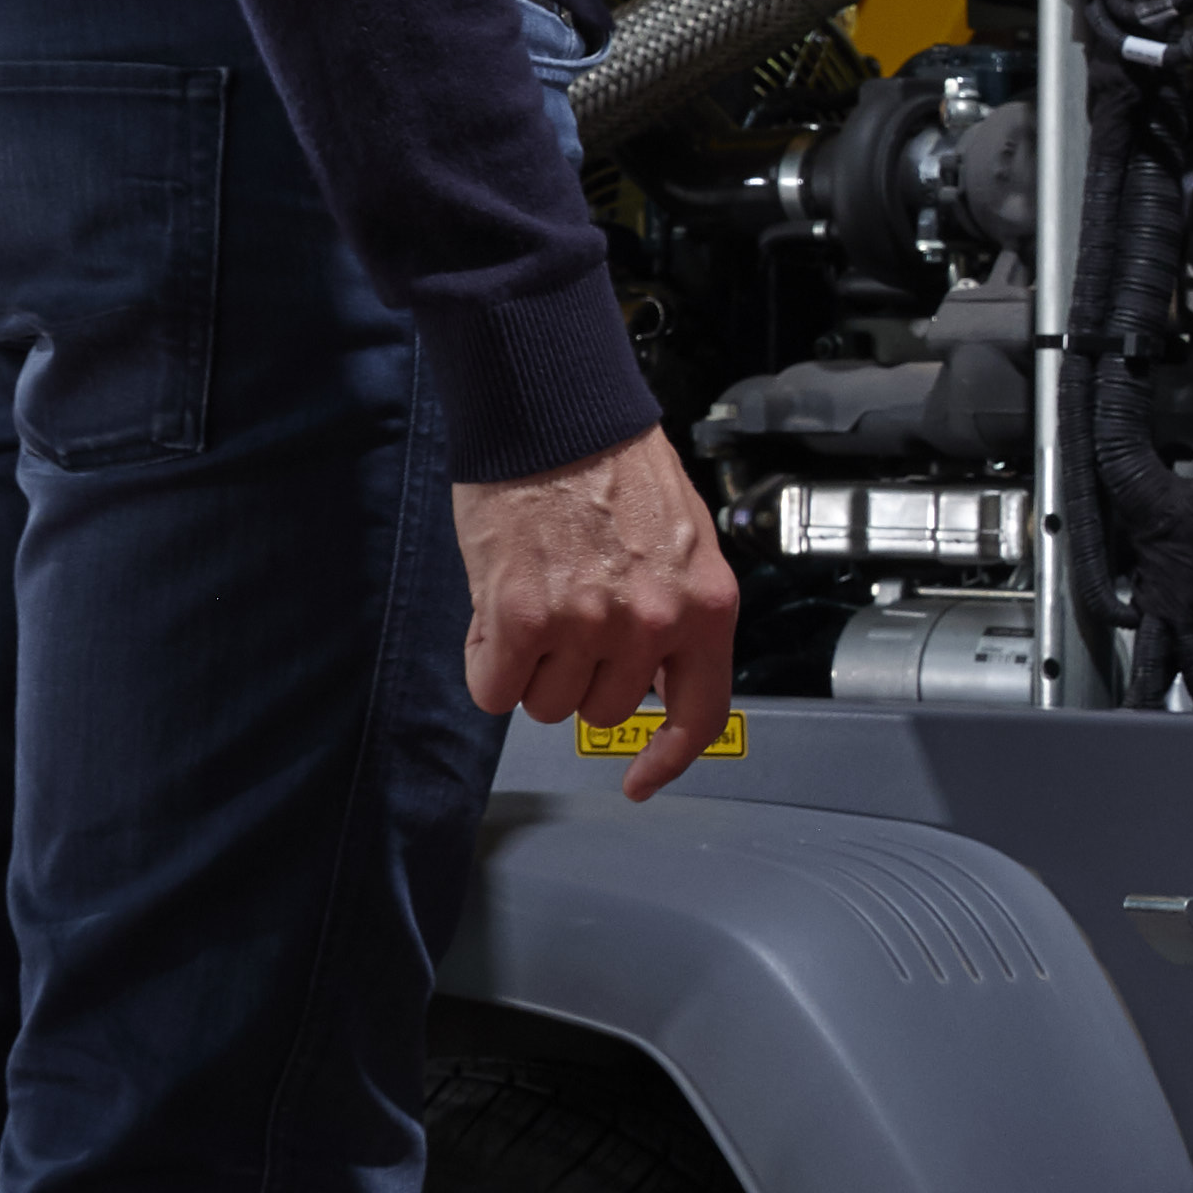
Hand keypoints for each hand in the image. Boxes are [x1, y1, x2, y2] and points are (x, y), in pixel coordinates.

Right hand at [458, 430, 742, 793]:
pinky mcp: (522, 619)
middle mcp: (653, 623)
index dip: (668, 758)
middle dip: (578, 676)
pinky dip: (486, 662)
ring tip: (534, 595)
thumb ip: (675, 613)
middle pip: (603, 712)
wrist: (552, 412)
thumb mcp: (681, 542)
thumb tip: (657, 678)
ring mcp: (588, 625)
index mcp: (705, 604)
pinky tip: (497, 609)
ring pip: (545, 703)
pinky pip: (495, 688)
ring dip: (531, 666)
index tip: (642, 780)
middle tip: (567, 615)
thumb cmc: (611, 464)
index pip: (700, 713)